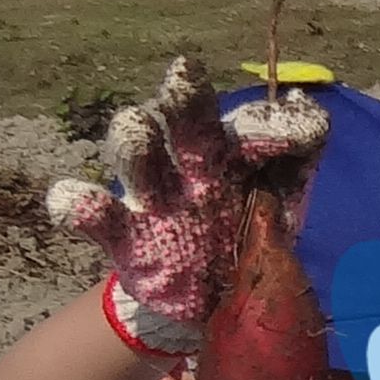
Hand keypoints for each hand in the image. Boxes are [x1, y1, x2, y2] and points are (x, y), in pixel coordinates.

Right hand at [39, 54, 328, 355]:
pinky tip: (74, 200)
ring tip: (138, 130)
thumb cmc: (250, 237)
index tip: (302, 130)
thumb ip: (298, 156)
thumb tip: (305, 104)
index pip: (247, 126)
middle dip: (183, 97)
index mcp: (232, 155)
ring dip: (134, 140)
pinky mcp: (124, 238)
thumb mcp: (284, 201)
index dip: (270, 126)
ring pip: (136, 154)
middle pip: (182, 121)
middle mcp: (188, 166)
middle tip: (184, 73)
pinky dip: (78, 205)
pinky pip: (93, 216)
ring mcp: (154, 199)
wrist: (219, 305)